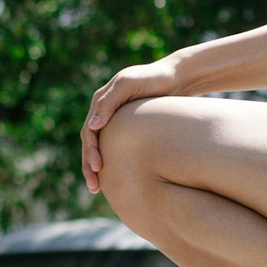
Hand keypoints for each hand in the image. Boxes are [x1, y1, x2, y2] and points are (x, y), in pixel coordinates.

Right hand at [80, 57, 180, 193]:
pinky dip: (112, 161)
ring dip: (96, 167)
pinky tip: (115, 177)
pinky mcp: (129, 126)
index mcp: (101, 101)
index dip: (90, 151)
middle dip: (89, 166)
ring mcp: (116, 119)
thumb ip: (109, 102)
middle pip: (91, 143)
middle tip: (95, 187)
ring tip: (97, 188)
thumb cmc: (154, 78)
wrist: (177, 77)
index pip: (88, 132)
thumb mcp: (129, 85)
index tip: (98, 168)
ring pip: (101, 147)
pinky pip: (115, 146)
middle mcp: (105, 111)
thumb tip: (92, 126)